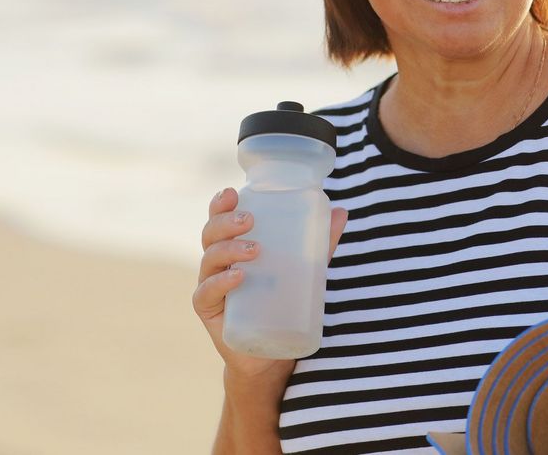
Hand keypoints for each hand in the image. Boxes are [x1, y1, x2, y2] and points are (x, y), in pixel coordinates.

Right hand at [193, 187, 348, 382]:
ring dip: (229, 249)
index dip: (220, 203)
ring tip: (255, 250)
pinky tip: (238, 277)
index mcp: (235, 247)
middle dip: (225, 222)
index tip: (233, 192)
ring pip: (209, 260)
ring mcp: (211, 287)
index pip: (221, 219)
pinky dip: (221, 283)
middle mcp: (218, 264)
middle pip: (210, 234)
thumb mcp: (304, 271)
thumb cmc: (283, 303)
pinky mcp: (210, 312)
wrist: (272, 355)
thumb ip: (320, 244)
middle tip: (248, 219)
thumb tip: (341, 212)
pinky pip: (207, 293)